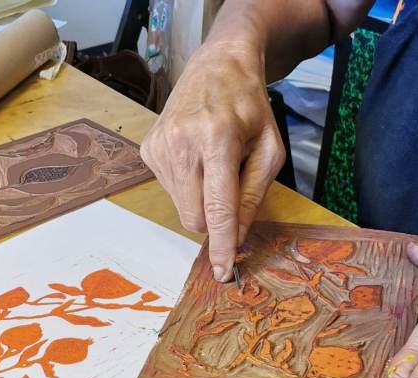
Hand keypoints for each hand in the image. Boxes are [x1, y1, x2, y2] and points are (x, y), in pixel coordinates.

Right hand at [140, 43, 283, 281]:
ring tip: (212, 164)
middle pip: (196, 218)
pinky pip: (171, 192)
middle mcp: (182, 143)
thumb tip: (237, 238)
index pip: (218, 207)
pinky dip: (188, 186)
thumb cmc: (250, 108)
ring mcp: (160, 146)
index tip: (222, 271)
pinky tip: (196, 158)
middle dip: (215, 220)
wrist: (217, 66)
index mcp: (217, 139)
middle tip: (230, 188)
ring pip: (182, 210)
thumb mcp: (269, 150)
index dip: (220, 244)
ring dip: (202, 200)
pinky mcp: (148, 150)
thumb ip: (254, 196)